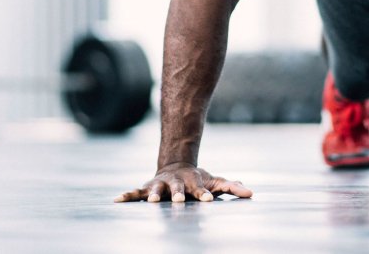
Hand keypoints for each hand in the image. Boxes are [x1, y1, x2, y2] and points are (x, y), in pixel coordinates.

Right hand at [114, 163, 253, 202]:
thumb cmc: (198, 179)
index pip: (200, 189)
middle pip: (177, 188)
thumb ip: (232, 187)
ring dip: (153, 194)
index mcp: (192, 182)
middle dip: (178, 194)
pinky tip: (117, 200)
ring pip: (156, 189)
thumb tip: (251, 193)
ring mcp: (160, 185)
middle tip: (180, 201)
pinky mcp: (147, 188)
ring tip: (152, 201)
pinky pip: (136, 193)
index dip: (204, 194)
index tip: (209, 200)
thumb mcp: (216, 182)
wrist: (176, 166)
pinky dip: (127, 196)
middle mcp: (175, 183)